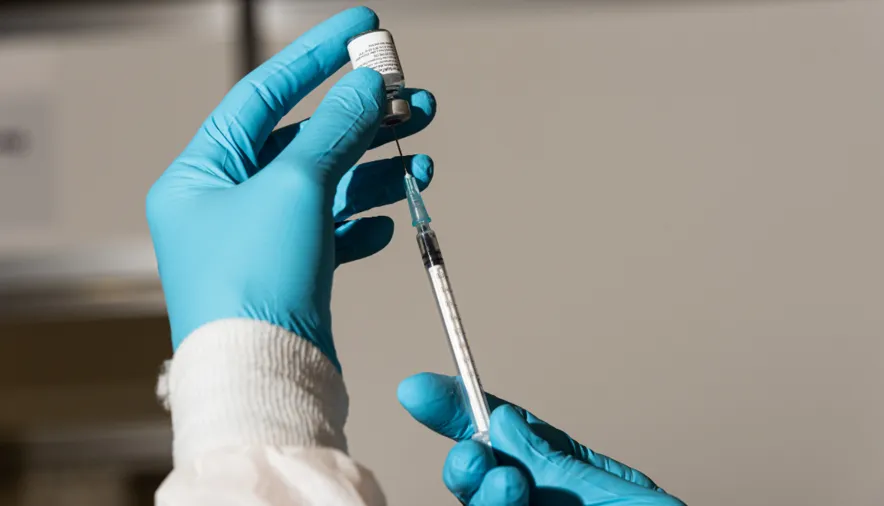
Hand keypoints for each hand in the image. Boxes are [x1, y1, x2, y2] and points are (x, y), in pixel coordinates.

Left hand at [146, 7, 435, 368]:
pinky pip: (332, 232)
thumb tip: (364, 85)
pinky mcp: (290, 274)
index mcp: (201, 174)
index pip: (265, 93)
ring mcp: (260, 241)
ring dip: (375, 170)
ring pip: (326, 186)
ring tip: (422, 156)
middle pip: (304, 139)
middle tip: (413, 99)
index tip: (362, 30)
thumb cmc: (251, 292)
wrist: (263, 384)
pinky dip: (364, 221)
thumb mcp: (294, 188)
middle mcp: (225, 205)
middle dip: (362, 119)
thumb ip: (333, 129)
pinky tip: (392, 218)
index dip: (317, 56)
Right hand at [398, 373, 685, 505]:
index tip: (422, 391)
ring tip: (507, 487)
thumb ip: (557, 465)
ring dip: (483, 498)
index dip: (463, 408)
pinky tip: (508, 503)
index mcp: (574, 481)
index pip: (511, 435)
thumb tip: (503, 424)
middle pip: (483, 477)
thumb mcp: (619, 500)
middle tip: (477, 457)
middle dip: (467, 462)